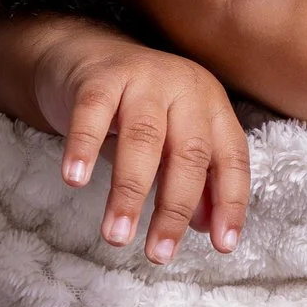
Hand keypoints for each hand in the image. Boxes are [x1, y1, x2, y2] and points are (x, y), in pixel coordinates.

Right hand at [0, 11, 249, 262]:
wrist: (83, 53)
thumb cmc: (135, 110)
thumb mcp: (171, 143)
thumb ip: (193, 182)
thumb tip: (211, 229)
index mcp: (212, 106)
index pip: (231, 159)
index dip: (230, 203)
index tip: (223, 246)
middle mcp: (186, 88)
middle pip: (189, 154)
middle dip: (175, 209)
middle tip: (159, 253)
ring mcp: (145, 78)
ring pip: (143, 139)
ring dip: (129, 193)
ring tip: (116, 235)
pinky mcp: (100, 76)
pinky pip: (92, 114)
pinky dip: (84, 148)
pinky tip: (76, 180)